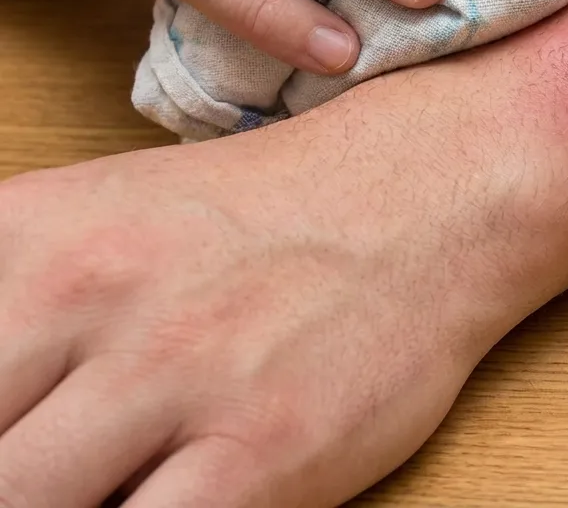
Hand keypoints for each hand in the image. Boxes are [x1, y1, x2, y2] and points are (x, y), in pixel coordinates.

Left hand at [0, 128, 519, 506]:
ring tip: (100, 492)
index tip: (12, 437)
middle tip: (42, 478)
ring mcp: (175, 376)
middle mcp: (83, 297)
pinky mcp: (263, 451)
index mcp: (24, 238)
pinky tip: (159, 507)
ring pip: (24, 505)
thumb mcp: (89, 222)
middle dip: (6, 476)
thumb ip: (10, 312)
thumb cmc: (265, 220)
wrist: (423, 195)